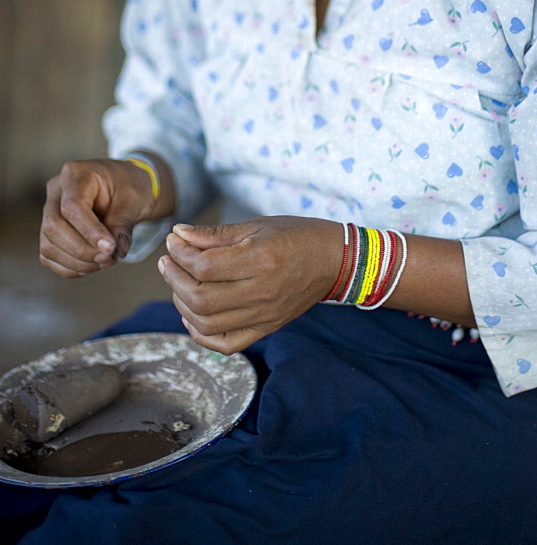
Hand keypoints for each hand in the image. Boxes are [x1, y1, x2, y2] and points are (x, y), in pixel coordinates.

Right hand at [40, 157, 169, 277]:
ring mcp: (49, 210)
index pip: (72, 206)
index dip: (89, 231)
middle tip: (109, 258)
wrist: (125, 185)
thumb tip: (117, 251)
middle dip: (82, 250)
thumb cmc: (129, 186)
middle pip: (53, 226)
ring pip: (48, 244)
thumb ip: (123, 224)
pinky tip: (92, 266)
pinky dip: (69, 267)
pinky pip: (49, 254)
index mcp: (76, 174)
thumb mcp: (134, 199)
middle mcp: (56, 190)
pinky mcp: (50, 230)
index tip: (110, 248)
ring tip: (105, 262)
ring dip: (77, 262)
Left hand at [158, 216, 342, 353]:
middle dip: (174, 278)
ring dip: (182, 304)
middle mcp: (262, 292)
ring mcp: (264, 315)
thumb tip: (178, 235)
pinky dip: (201, 334)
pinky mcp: (266, 328)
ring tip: (179, 283)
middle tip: (169, 262)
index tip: (174, 242)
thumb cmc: (297, 236)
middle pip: (200, 298)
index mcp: (260, 259)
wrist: (334, 261)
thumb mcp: (257, 225)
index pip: (204, 266)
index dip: (180, 254)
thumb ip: (215, 234)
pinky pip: (225, 344)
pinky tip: (192, 314)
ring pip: (206, 323)